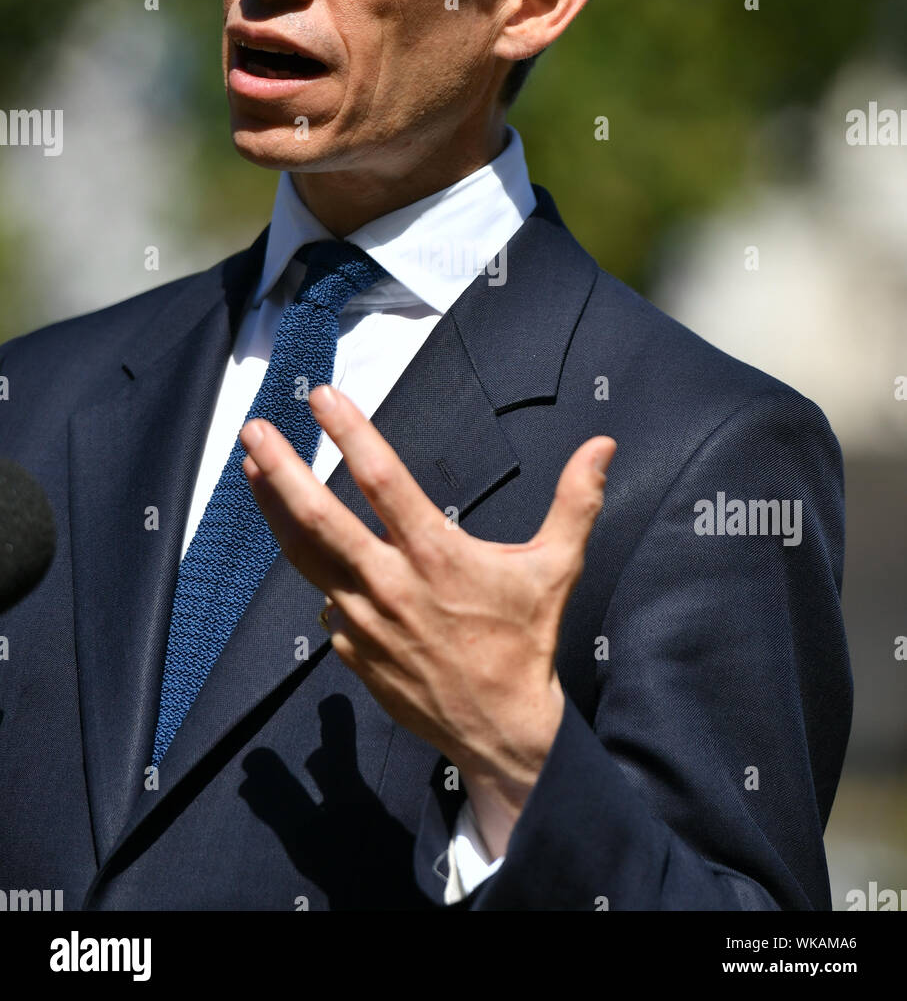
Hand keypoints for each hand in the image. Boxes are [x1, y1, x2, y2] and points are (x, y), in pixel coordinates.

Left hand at [239, 385, 614, 857]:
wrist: (500, 730)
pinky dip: (320, 576)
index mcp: (435, 554)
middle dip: (281, 469)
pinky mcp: (350, 651)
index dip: (350, 432)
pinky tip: (316, 557)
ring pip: (305, 557)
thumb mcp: (557, 567)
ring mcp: (363, 621)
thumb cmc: (525, 643)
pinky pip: (325, 604)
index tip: (323, 396)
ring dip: (276, 511)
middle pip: (319, 518)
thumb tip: (602, 445)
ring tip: (253, 473)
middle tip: (253, 431)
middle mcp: (389, 584)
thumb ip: (575, 501)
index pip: (382, 479)